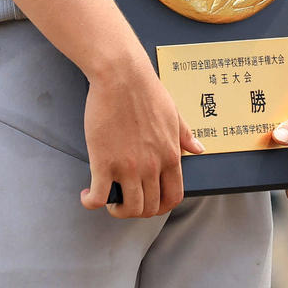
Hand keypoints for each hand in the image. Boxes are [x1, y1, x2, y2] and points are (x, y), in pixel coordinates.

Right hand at [80, 61, 203, 219]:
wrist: (122, 76)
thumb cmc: (147, 91)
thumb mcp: (174, 114)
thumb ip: (186, 135)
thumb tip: (199, 149)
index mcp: (170, 155)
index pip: (173, 197)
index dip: (161, 207)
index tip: (149, 203)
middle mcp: (152, 166)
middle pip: (149, 208)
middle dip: (137, 210)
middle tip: (125, 201)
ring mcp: (128, 166)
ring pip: (127, 208)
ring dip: (117, 210)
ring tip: (109, 200)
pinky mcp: (104, 162)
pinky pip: (99, 197)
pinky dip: (92, 203)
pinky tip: (87, 195)